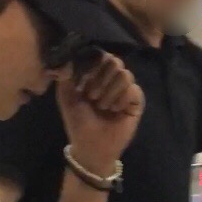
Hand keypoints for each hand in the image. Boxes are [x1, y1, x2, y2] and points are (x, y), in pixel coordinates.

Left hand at [56, 53, 143, 176]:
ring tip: (103, 107)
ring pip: (124, 74)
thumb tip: (67, 59)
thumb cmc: (78, 122)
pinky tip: (116, 111)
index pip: (99, 55)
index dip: (91, 68)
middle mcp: (112, 77)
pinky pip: (133, 89)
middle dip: (100, 80)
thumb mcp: (66, 98)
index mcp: (96, 73)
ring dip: (110, 92)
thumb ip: (64, 76)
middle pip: (114, 61)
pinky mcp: (136, 100)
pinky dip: (121, 100)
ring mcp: (126, 88)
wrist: (91, 146)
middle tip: (92, 97)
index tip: (82, 85)